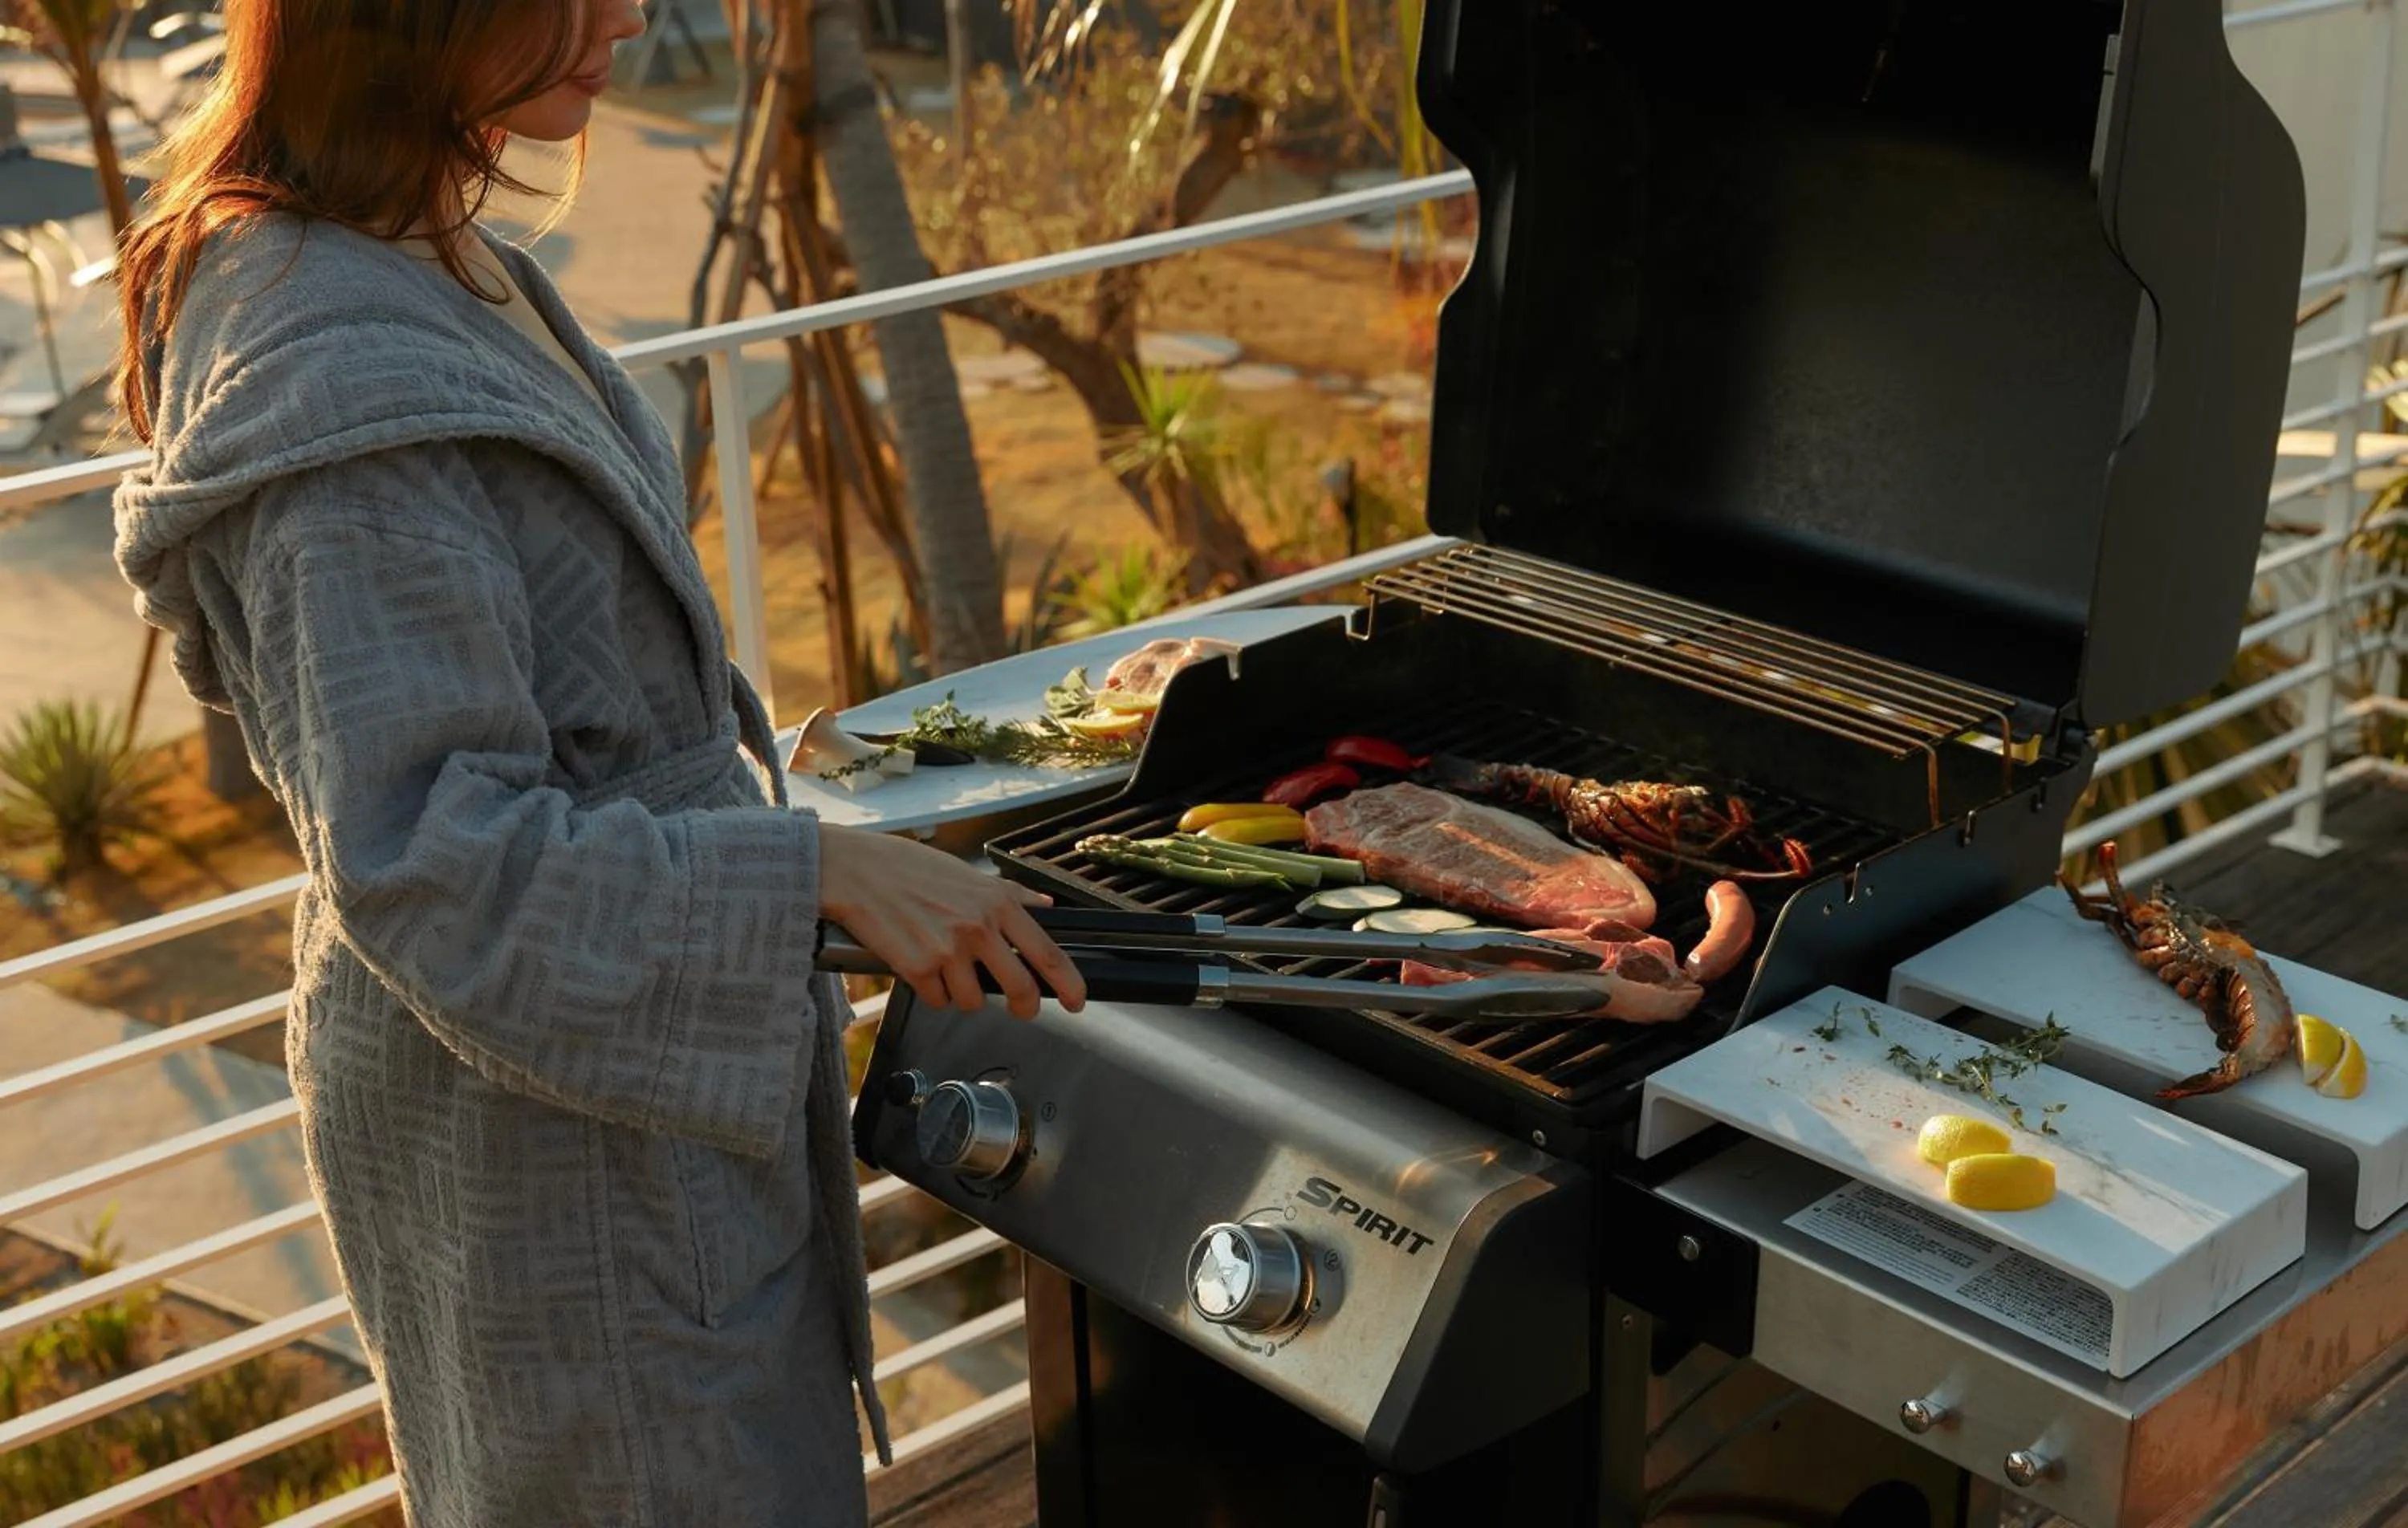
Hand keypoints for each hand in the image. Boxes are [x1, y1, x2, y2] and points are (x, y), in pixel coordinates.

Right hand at [817, 824, 1087, 1019]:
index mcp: (996, 903)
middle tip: (1021, 1007)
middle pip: (1020, 989)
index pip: (1048, 952)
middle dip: (1024, 1006)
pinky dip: (932, 991)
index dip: (1069, 984)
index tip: (1078, 1001)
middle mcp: (978, 928)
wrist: (857, 871)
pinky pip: (938, 1000)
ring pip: (973, 1001)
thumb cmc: (908, 867)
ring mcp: (947, 951)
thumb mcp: (968, 873)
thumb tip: (1045, 906)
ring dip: (964, 993)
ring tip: (946, 966)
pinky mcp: (916, 969)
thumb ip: (1011, 895)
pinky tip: (920, 965)